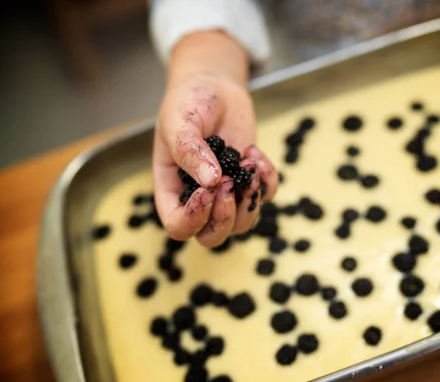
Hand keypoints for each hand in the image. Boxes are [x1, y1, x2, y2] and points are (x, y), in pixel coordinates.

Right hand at [153, 31, 277, 244]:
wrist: (214, 86)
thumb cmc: (187, 103)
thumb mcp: (179, 122)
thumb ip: (190, 151)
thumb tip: (211, 182)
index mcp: (172, 190)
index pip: (178, 227)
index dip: (193, 218)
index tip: (207, 188)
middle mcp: (199, 198)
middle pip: (212, 236)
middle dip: (225, 217)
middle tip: (230, 181)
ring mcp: (226, 193)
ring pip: (241, 224)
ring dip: (249, 198)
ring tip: (247, 162)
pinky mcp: (249, 180)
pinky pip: (264, 198)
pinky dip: (267, 181)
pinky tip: (256, 155)